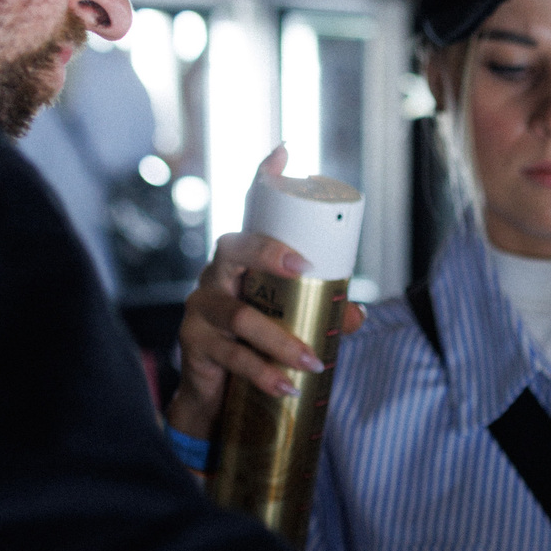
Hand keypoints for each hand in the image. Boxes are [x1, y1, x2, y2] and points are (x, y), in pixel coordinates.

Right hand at [168, 145, 365, 437]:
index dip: (262, 178)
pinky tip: (287, 386)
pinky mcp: (195, 345)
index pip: (250, 214)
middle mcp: (216, 277)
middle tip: (304, 267)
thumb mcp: (292, 326)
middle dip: (267, 252)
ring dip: (280, 340)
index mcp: (242, 263)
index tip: (284, 153)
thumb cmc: (255, 348)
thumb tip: (356, 313)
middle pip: (233, 248)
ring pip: (240, 315)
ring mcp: (201, 309)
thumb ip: (323, 315)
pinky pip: (231, 355)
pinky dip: (264, 373)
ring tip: (311, 361)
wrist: (217, 397)